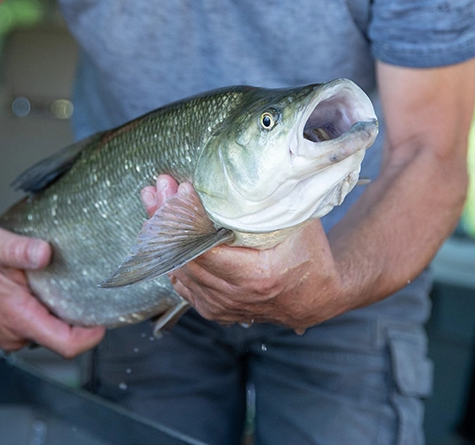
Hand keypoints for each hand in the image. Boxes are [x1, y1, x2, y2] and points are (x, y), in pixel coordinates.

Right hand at [0, 225, 104, 356]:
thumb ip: (22, 250)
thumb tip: (45, 252)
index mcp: (17, 317)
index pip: (65, 344)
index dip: (90, 337)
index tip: (105, 320)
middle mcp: (13, 333)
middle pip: (59, 337)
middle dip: (78, 320)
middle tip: (93, 293)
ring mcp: (6, 333)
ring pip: (45, 331)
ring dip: (58, 315)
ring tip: (71, 288)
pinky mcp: (1, 327)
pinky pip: (32, 325)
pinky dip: (42, 312)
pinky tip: (44, 289)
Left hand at [141, 175, 346, 331]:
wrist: (319, 295)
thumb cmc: (311, 254)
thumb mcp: (298, 222)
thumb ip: (275, 199)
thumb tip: (252, 164)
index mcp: (257, 276)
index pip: (204, 248)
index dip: (186, 219)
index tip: (179, 188)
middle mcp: (236, 297)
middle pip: (186, 257)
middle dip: (168, 219)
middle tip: (159, 187)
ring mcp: (223, 307)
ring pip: (180, 271)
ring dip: (165, 236)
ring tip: (155, 200)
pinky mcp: (216, 309)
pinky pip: (184, 284)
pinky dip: (173, 256)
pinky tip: (163, 231)